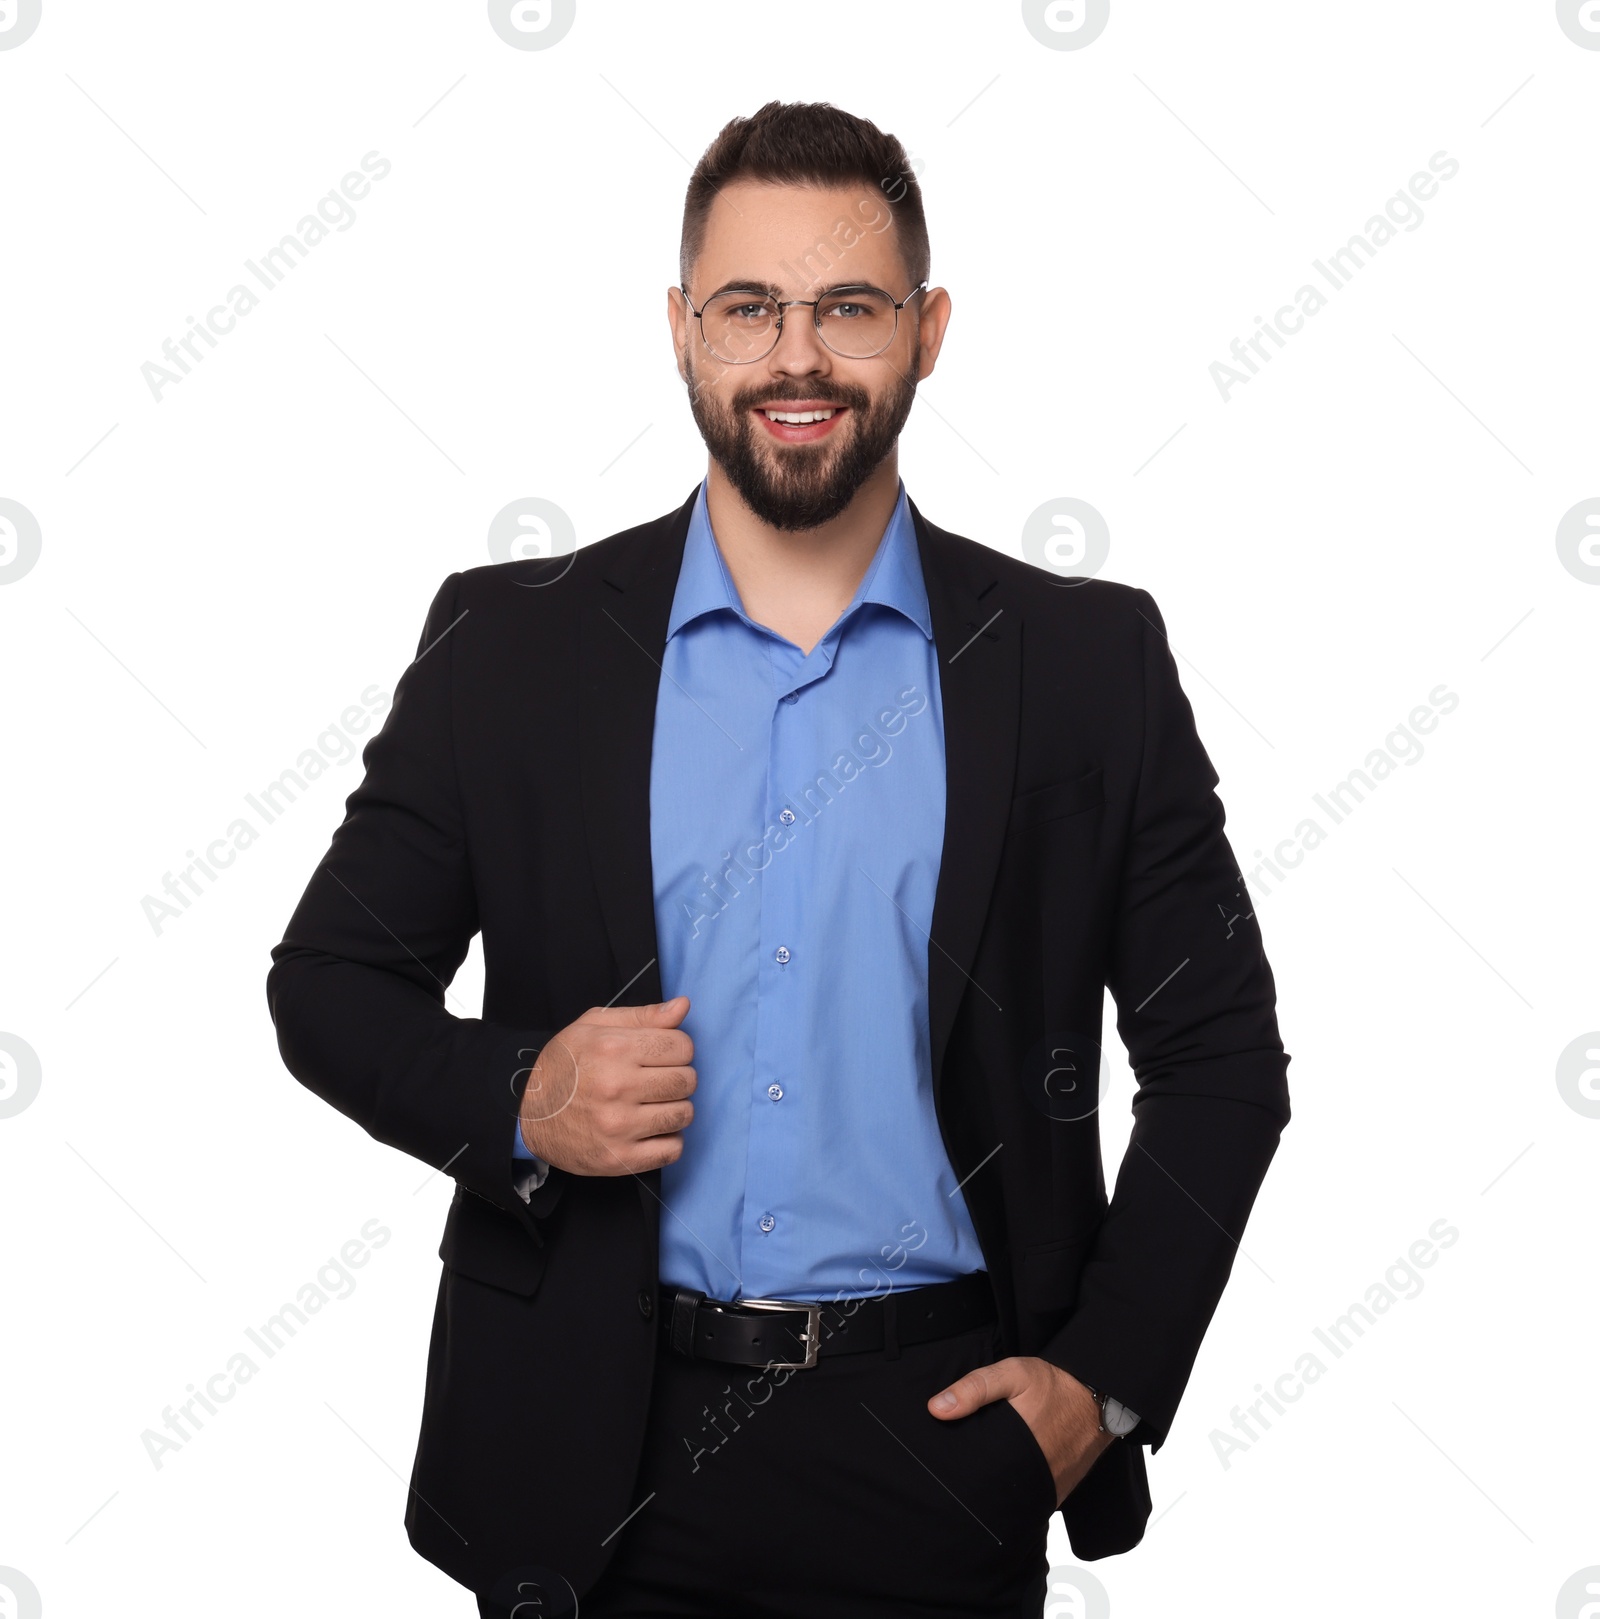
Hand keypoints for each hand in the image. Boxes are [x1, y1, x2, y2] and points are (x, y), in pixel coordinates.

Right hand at [517, 996, 695, 1176]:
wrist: (525, 1113)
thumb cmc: (564, 1065)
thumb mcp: (593, 1026)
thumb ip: (643, 1016)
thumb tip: (683, 1006)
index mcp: (613, 1049)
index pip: (682, 1047)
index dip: (677, 1049)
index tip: (662, 1056)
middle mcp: (617, 1087)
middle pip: (687, 1081)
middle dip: (680, 1077)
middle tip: (659, 1080)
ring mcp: (618, 1126)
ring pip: (683, 1115)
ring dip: (676, 1108)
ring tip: (655, 1104)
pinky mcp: (619, 1159)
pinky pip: (672, 1150)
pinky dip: (669, 1140)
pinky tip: (651, 1129)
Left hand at [928, 1354, 1113, 1508]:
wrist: (1100, 1398)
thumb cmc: (1055, 1385)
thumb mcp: (1014, 1374)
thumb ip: (975, 1389)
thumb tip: (936, 1408)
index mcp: (1016, 1447)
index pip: (974, 1470)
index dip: (955, 1467)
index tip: (940, 1459)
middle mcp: (1032, 1475)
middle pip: (988, 1487)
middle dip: (971, 1479)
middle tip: (954, 1467)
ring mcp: (1046, 1488)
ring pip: (1007, 1496)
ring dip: (993, 1486)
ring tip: (976, 1472)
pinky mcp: (1056, 1492)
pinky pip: (1028, 1497)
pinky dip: (1013, 1490)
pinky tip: (1001, 1476)